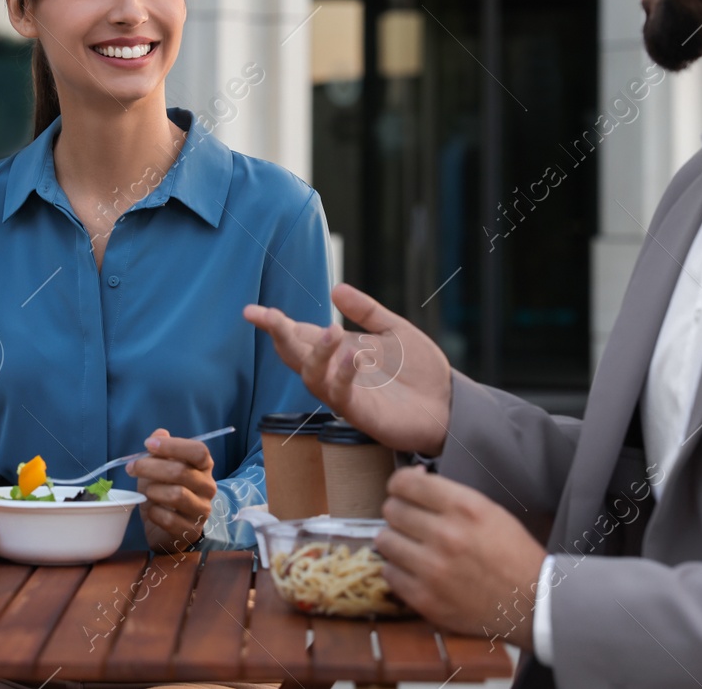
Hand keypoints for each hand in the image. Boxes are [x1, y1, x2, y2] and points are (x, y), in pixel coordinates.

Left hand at [126, 428, 216, 553]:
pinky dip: (154, 512)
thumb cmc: (163, 491)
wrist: (165, 527)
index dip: (172, 445)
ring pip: (177, 495)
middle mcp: (208, 487)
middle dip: (151, 467)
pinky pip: (169, 519)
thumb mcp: (159, 467)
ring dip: (153, 491)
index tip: (148, 444)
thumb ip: (160, 450)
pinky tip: (152, 510)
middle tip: (132, 468)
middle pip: (181, 471)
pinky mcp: (191, 531)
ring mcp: (202, 510)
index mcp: (203, 467)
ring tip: (146, 492)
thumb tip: (159, 433)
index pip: (198, 451)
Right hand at [244, 282, 452, 454]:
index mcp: (338, 351)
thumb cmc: (420, 371)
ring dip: (316, 354)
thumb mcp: (394, 330)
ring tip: (332, 331)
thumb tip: (335, 288)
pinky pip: (341, 395)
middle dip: (279, 335)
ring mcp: (345, 393)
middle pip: (295, 355)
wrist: (449, 404)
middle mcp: (334, 372)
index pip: (299, 335)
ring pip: (312, 377)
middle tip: (269, 317)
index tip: (252, 311)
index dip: (275, 323)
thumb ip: (366, 310)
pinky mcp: (361, 412)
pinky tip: (356, 356)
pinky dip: (344, 374)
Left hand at [377, 467, 546, 647]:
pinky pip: (388, 573)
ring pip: (384, 540)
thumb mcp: (487, 509)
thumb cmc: (511, 553)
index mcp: (464, 507)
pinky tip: (415, 569)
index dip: (400, 485)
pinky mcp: (426, 599)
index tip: (402, 492)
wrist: (532, 603)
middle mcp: (446, 535)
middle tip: (411, 522)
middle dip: (399, 512)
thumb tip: (412, 477)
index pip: (404, 482)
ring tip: (412, 546)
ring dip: (395, 541)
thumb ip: (448, 493)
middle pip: (391, 509)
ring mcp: (433, 569)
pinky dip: (398, 570)